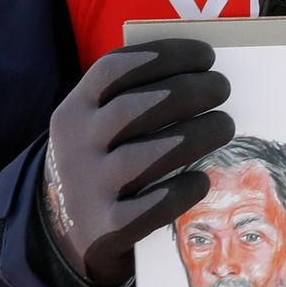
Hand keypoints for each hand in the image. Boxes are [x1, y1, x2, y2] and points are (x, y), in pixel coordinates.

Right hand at [42, 39, 235, 286]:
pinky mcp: (106, 229)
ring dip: (195, 136)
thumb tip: (204, 73)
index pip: (113, 71)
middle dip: (188, 91)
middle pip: (132, 109)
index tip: (207, 55)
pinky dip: (181, 191)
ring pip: (143, 158)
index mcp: (74, 111)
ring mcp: (86, 189)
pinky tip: (202, 179)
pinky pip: (150, 208)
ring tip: (225, 125)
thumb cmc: (100, 162)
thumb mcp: (98, 125)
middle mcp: (74, 147)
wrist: (60, 231)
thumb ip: (136, 98)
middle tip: (223, 87)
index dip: (164, 56)